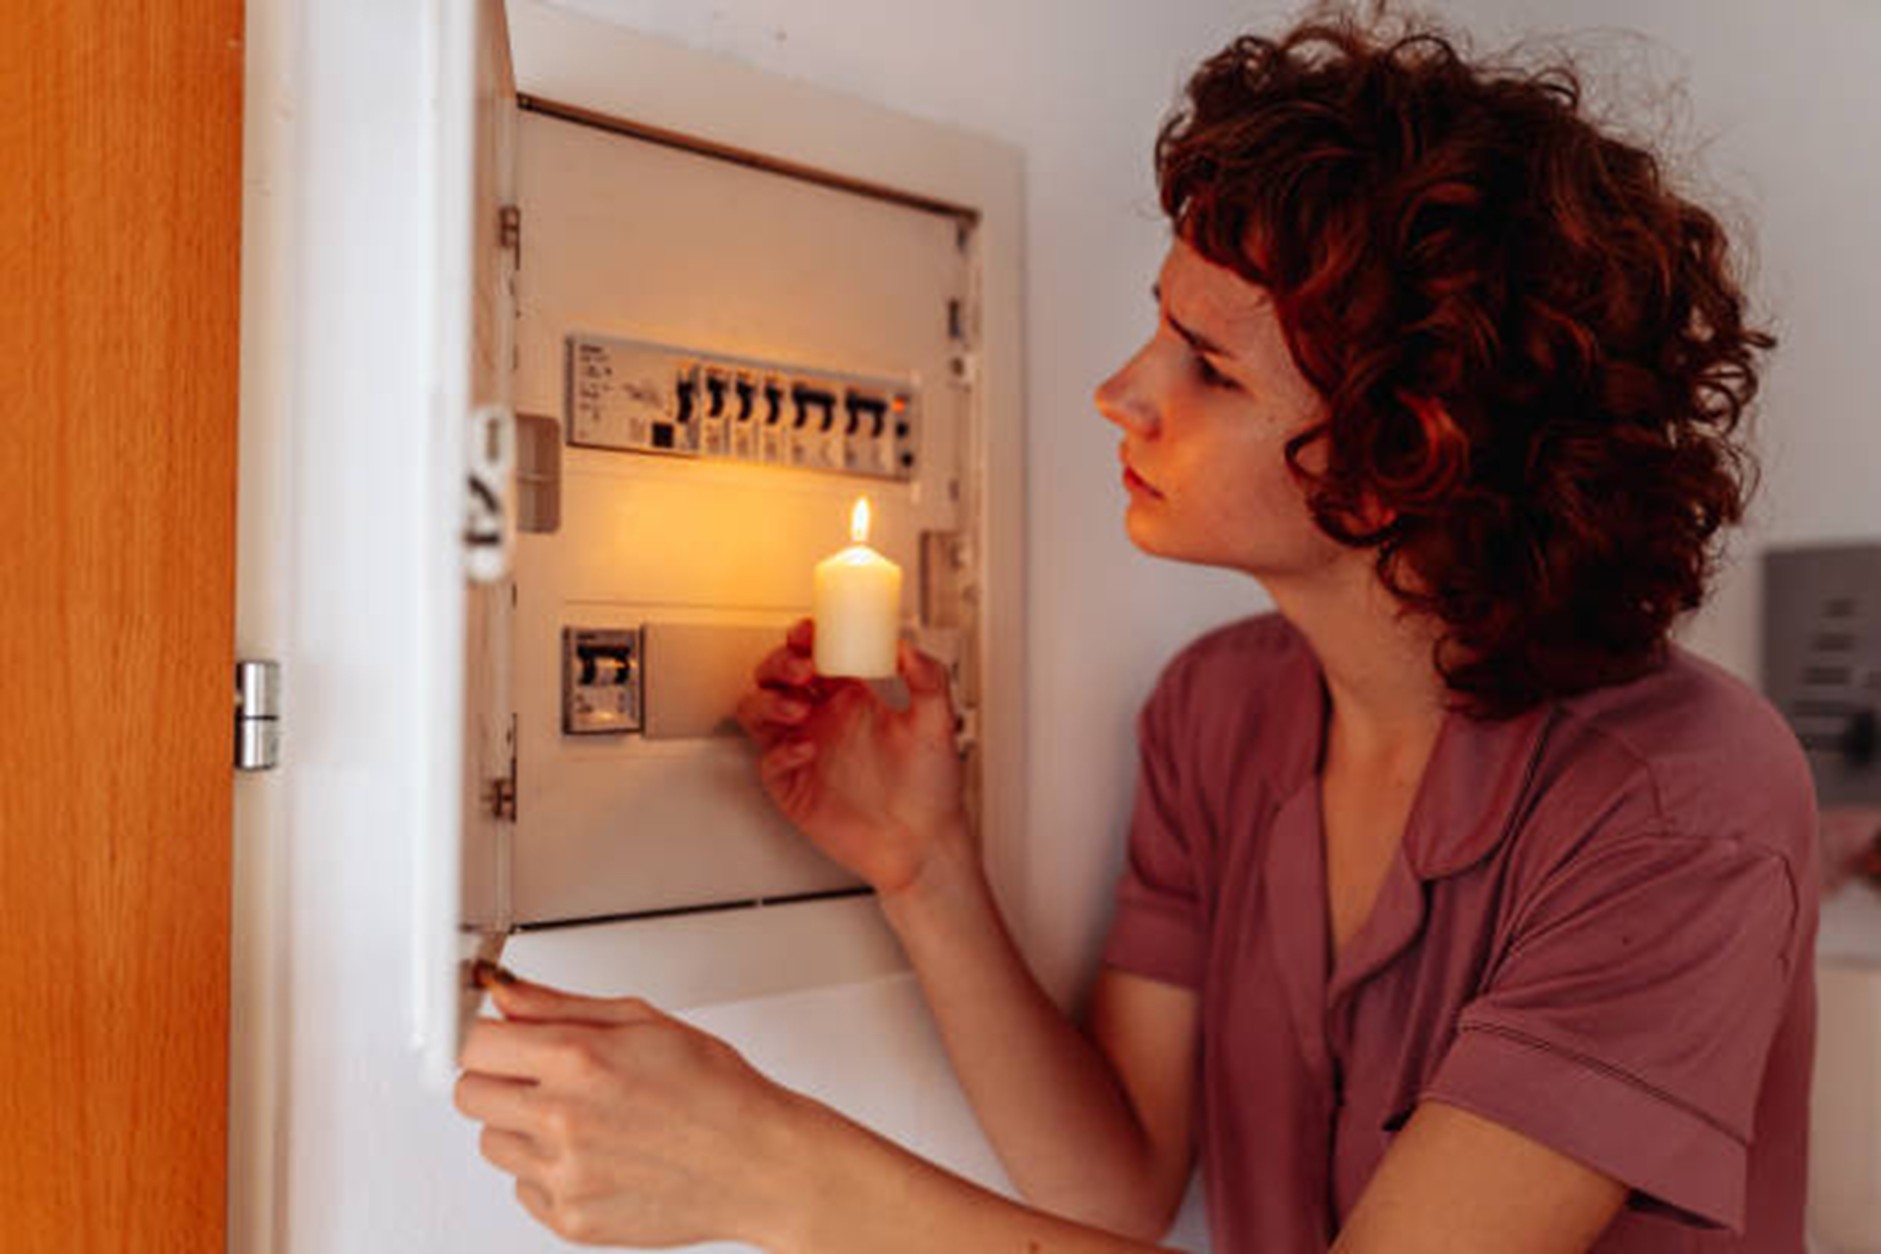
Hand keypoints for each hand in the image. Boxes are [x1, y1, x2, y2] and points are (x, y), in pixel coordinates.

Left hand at [454, 972, 810, 1248]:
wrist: (757, 1163)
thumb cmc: (715, 1090)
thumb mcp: (642, 1022)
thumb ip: (560, 1007)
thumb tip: (507, 996)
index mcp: (577, 1061)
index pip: (474, 1044)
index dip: (485, 1035)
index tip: (496, 1038)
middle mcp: (561, 1120)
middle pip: (469, 1094)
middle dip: (497, 1078)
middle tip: (538, 1075)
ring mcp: (563, 1175)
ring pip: (491, 1143)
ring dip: (519, 1126)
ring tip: (577, 1116)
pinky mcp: (570, 1220)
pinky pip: (522, 1188)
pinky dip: (546, 1171)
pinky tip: (592, 1153)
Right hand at [735, 619, 969, 896]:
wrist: (922, 844)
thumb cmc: (930, 790)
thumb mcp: (938, 724)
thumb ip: (928, 678)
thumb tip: (906, 646)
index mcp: (852, 698)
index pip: (814, 655)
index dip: (804, 639)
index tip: (811, 632)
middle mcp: (824, 720)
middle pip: (777, 676)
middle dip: (781, 663)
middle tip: (803, 668)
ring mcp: (803, 750)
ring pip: (758, 710)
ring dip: (770, 700)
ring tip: (799, 706)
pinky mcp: (792, 786)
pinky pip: (768, 760)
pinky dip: (780, 750)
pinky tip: (807, 749)